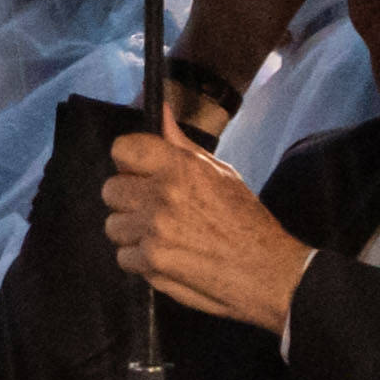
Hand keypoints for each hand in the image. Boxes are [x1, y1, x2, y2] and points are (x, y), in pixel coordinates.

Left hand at [104, 97, 314, 335]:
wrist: (268, 269)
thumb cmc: (246, 219)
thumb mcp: (220, 173)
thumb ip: (180, 145)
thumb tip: (160, 110)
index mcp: (180, 167)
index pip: (123, 149)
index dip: (129, 161)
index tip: (140, 171)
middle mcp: (162, 195)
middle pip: (111, 189)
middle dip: (129, 199)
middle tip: (155, 208)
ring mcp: (153, 230)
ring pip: (113, 225)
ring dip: (132, 231)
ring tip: (163, 235)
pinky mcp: (151, 262)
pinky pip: (123, 255)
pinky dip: (140, 259)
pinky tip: (166, 256)